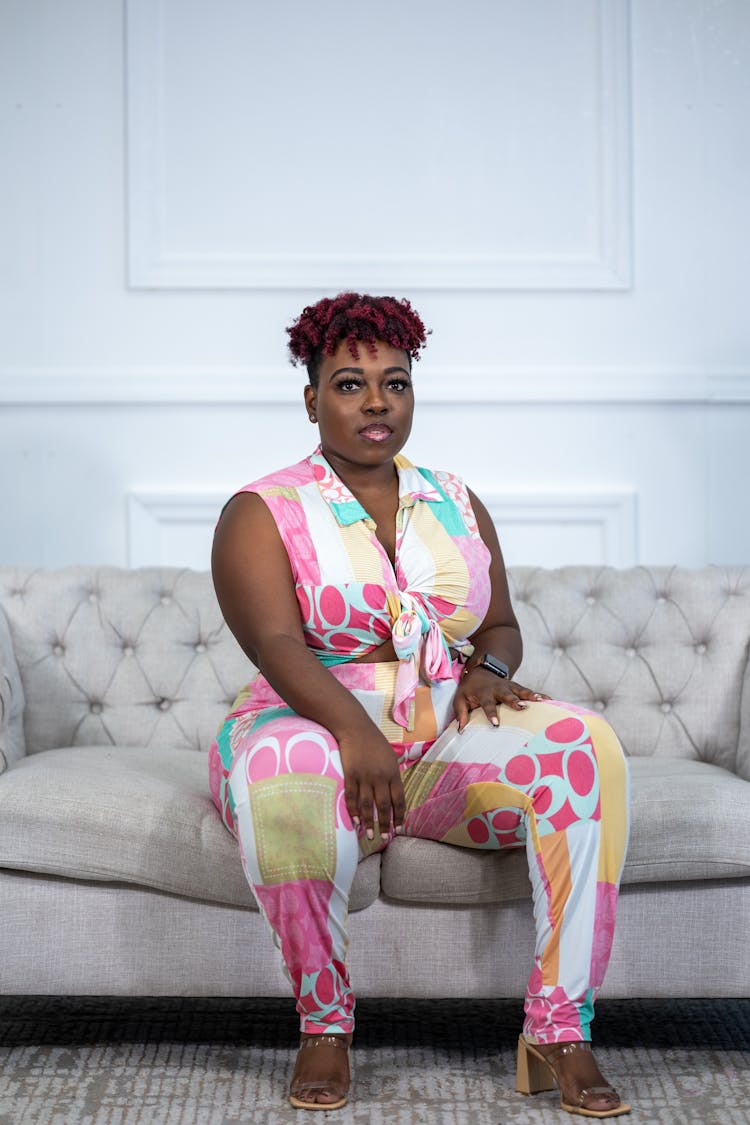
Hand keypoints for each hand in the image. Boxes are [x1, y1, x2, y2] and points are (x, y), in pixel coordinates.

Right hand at [337, 726, 405, 840]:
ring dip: (368, 822)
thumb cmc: (374, 741)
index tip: (399, 828)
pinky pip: (352, 797)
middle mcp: (380, 777)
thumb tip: (395, 791)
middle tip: (384, 837)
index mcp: (393, 772)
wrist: (355, 728)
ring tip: (369, 835)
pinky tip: (356, 821)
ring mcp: (364, 777)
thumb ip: (393, 774)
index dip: (399, 816)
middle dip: (384, 824)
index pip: (398, 799)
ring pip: (367, 805)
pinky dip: (354, 810)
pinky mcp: (350, 775)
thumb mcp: (390, 756)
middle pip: (383, 806)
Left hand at [453, 668, 549, 732]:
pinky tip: (550, 701)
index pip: (487, 704)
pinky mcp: (518, 688)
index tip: (496, 724)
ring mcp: (510, 687)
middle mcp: (499, 689)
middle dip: (515, 701)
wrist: (481, 670)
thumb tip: (460, 729)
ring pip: (522, 690)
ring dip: (531, 695)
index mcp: (484, 693)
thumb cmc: (470, 689)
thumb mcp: (460, 699)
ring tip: (542, 701)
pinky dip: (540, 695)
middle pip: (508, 695)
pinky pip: (530, 692)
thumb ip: (460, 713)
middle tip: (522, 707)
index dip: (491, 713)